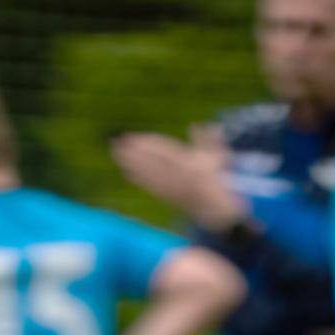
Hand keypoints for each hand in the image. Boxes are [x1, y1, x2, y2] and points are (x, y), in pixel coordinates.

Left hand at [111, 129, 243, 231]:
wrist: (218, 210)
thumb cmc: (217, 180)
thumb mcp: (217, 158)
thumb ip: (207, 140)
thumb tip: (196, 125)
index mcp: (189, 163)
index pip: (163, 151)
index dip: (147, 144)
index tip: (133, 138)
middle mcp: (178, 176)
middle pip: (151, 161)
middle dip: (134, 152)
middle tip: (118, 143)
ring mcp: (171, 187)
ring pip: (148, 174)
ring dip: (131, 163)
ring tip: (117, 153)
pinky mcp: (167, 197)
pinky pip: (150, 187)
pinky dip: (138, 179)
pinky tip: (126, 171)